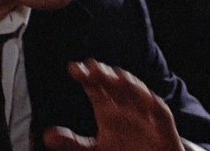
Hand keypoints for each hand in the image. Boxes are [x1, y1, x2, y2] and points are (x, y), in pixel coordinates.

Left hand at [43, 58, 185, 150]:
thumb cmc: (123, 150)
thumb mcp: (94, 150)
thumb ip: (72, 143)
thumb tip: (47, 135)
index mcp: (107, 108)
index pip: (95, 86)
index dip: (86, 76)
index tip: (73, 68)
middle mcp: (125, 105)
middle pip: (114, 85)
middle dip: (105, 75)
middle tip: (92, 67)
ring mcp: (145, 113)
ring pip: (138, 93)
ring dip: (129, 84)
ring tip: (116, 77)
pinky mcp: (162, 125)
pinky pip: (159, 111)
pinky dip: (153, 104)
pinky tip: (145, 98)